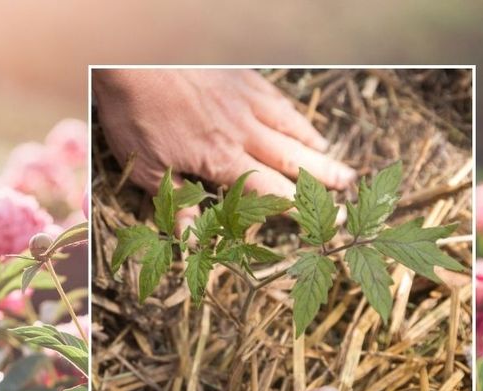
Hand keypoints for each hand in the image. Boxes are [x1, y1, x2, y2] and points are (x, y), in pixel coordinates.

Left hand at [93, 69, 355, 198]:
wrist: (133, 60)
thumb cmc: (135, 115)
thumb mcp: (145, 168)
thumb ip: (174, 202)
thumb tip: (191, 238)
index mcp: (221, 160)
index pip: (268, 191)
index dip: (296, 207)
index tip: (322, 217)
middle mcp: (242, 132)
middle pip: (291, 158)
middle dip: (321, 175)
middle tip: (349, 185)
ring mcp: (244, 102)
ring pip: (289, 127)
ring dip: (313, 144)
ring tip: (332, 156)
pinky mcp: (240, 78)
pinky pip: (275, 99)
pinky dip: (292, 113)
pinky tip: (299, 119)